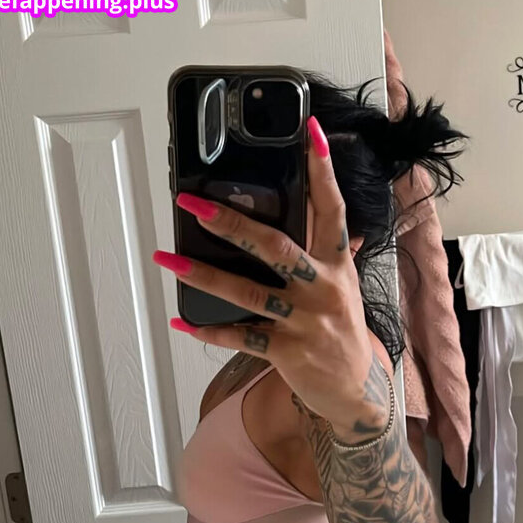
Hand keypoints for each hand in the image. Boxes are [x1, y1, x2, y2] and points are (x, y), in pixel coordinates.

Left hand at [153, 116, 388, 433]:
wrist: (354, 391)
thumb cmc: (343, 331)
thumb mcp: (346, 286)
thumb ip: (338, 250)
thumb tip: (342, 217)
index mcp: (337, 265)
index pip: (332, 209)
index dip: (322, 170)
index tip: (310, 132)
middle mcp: (322, 289)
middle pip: (276, 247)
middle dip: (232, 223)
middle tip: (193, 204)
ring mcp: (304, 322)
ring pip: (249, 293)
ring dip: (204, 275)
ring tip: (167, 259)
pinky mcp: (287, 353)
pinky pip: (241, 337)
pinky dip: (208, 331)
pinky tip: (181, 321)